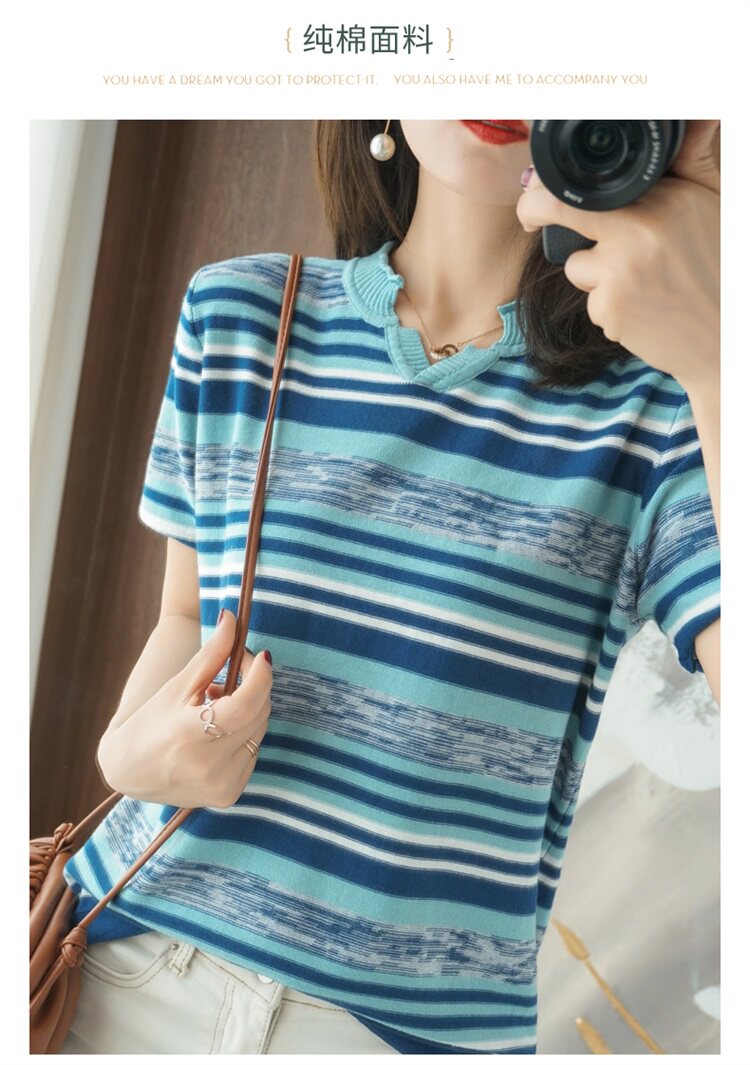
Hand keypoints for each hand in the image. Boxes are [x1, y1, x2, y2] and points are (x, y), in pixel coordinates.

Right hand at [98, 610, 272, 808]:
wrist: (129, 773)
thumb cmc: (149, 723)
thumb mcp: (177, 687)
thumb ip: (211, 655)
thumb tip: (231, 618)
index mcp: (189, 736)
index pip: (245, 705)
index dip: (259, 677)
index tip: (260, 655)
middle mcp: (209, 767)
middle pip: (258, 714)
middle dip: (253, 687)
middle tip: (230, 675)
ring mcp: (221, 785)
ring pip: (259, 732)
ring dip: (248, 711)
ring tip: (214, 704)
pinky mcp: (229, 795)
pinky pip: (253, 752)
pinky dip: (244, 735)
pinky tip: (219, 731)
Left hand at [516, 121, 719, 391]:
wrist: (725, 338)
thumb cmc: (720, 269)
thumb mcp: (712, 205)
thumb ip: (691, 162)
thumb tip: (700, 113)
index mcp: (665, 199)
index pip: (593, 183)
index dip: (555, 184)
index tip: (539, 186)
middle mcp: (639, 230)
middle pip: (558, 210)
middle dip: (534, 211)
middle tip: (529, 218)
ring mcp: (620, 271)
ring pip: (574, 265)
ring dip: (594, 276)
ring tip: (640, 283)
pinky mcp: (610, 308)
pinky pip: (590, 303)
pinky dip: (609, 308)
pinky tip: (642, 310)